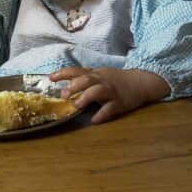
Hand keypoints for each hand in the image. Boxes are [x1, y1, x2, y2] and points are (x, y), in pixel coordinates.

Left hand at [50, 68, 169, 123]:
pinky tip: (94, 120)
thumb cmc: (117, 80)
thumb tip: (66, 85)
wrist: (141, 82)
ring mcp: (111, 91)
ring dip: (85, 97)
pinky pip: (110, 108)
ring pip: (97, 91)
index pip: (76, 71)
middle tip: (64, 95)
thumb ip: (85, 79)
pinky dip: (101, 114)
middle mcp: (102, 81)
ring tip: (76, 105)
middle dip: (73, 86)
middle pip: (86, 80)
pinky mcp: (120, 102)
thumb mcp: (100, 75)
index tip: (50, 78)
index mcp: (95, 74)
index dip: (63, 73)